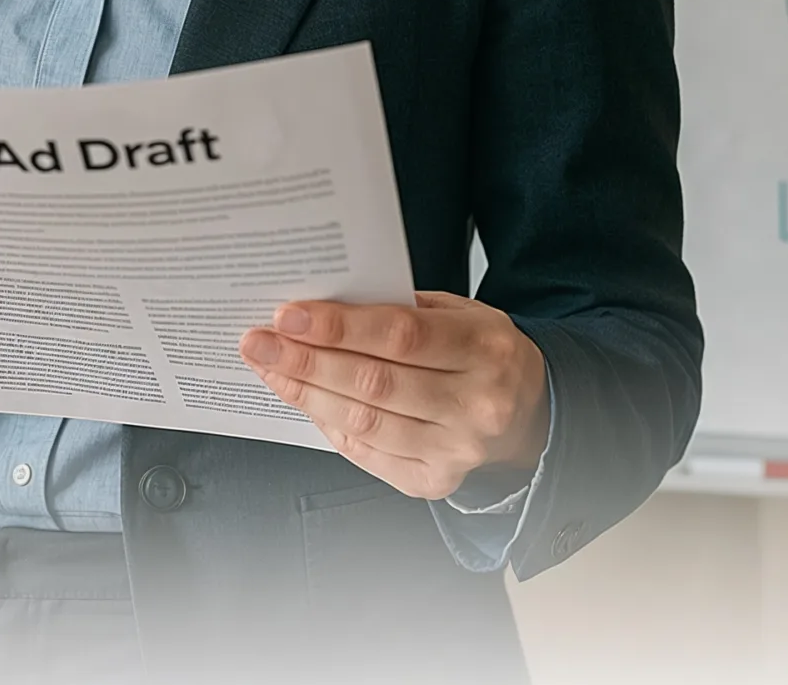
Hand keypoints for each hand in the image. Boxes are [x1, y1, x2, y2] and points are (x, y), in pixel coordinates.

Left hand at [240, 291, 550, 501]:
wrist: (529, 414)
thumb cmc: (482, 352)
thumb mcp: (460, 313)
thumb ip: (400, 308)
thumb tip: (322, 305)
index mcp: (484, 350)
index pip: (400, 336)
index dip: (338, 327)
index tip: (288, 315)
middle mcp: (475, 405)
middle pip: (374, 383)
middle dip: (306, 361)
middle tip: (258, 342)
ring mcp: (456, 450)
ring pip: (365, 422)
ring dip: (307, 394)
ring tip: (270, 369)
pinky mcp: (436, 482)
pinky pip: (368, 453)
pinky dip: (329, 425)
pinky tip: (305, 401)